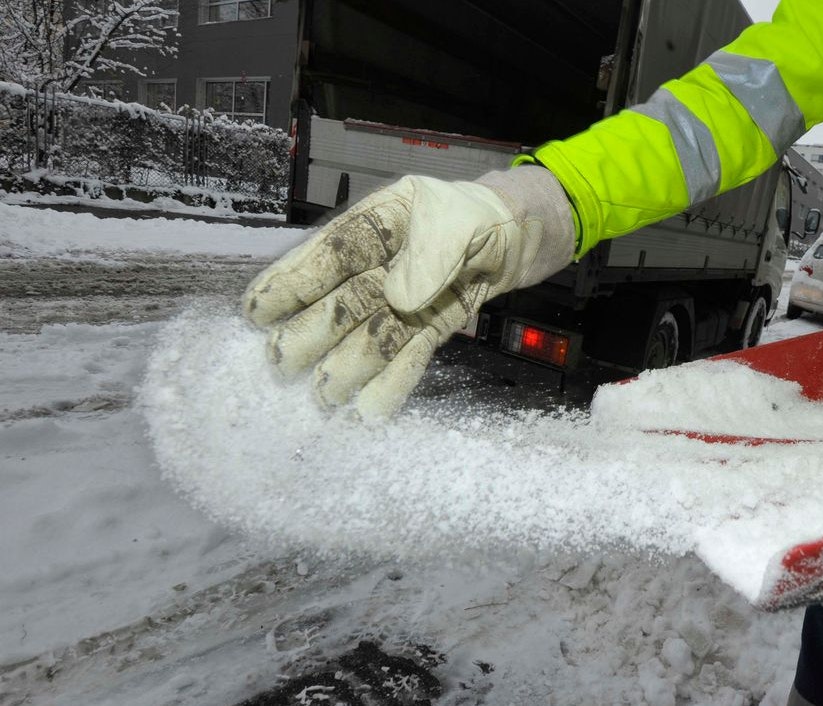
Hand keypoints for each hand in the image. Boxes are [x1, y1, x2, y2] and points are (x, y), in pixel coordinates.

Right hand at [242, 167, 574, 419]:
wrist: (529, 233)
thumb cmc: (489, 214)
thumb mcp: (461, 219)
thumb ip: (432, 254)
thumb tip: (398, 297)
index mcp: (384, 222)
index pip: (331, 252)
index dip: (293, 280)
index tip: (257, 310)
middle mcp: (388, 262)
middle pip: (344, 300)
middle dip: (312, 332)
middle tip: (280, 363)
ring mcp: (409, 296)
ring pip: (372, 333)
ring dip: (348, 366)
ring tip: (323, 397)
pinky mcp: (434, 323)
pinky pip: (409, 352)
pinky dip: (393, 381)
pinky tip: (370, 409)